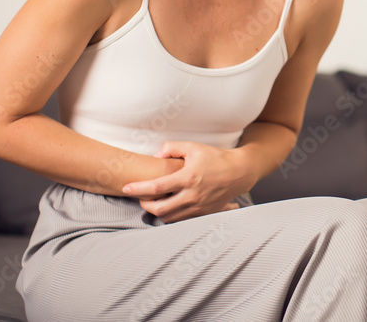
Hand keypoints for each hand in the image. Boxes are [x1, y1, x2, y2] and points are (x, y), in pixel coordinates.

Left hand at [121, 141, 256, 222]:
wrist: (240, 172)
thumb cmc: (216, 158)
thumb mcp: (193, 147)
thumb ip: (171, 148)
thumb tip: (155, 156)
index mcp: (188, 178)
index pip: (156, 187)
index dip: (138, 188)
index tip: (126, 187)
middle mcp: (192, 196)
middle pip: (159, 209)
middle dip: (145, 204)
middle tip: (141, 197)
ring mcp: (198, 207)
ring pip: (169, 218)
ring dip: (157, 212)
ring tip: (154, 202)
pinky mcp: (203, 213)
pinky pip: (181, 220)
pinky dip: (171, 215)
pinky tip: (169, 206)